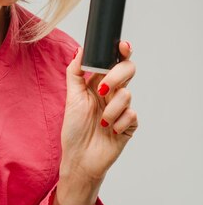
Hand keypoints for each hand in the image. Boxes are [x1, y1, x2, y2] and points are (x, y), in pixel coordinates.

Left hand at [59, 40, 137, 184]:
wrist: (78, 158)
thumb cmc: (74, 129)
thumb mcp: (71, 97)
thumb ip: (75, 72)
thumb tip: (80, 50)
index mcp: (99, 83)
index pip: (114, 62)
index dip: (122, 51)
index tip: (122, 46)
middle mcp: (113, 93)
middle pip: (127, 70)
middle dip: (116, 76)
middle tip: (102, 90)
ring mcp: (122, 108)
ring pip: (127, 94)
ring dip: (111, 108)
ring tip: (101, 122)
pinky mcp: (129, 124)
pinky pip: (132, 115)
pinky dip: (118, 122)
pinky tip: (110, 130)